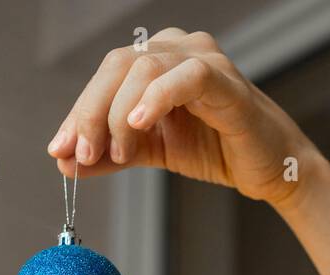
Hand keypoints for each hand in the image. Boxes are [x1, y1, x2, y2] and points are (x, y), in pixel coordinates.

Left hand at [47, 27, 323, 210]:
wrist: (269, 170)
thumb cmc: (216, 150)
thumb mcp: (150, 152)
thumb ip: (109, 154)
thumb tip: (65, 162)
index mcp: (155, 60)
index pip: (104, 77)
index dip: (77, 113)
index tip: (59, 151)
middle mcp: (177, 49)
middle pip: (116, 66)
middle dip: (91, 113)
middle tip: (81, 154)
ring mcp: (203, 59)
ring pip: (142, 69)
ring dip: (120, 114)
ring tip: (120, 152)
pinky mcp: (227, 82)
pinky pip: (186, 77)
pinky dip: (158, 98)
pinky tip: (140, 125)